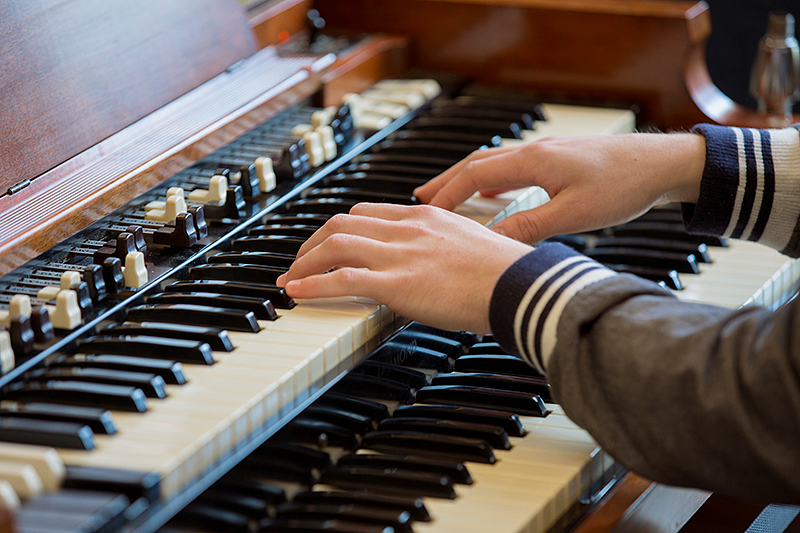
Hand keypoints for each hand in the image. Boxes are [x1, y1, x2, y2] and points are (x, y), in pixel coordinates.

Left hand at [276, 203, 532, 332]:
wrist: (522, 286)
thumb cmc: (507, 273)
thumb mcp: (470, 245)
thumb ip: (444, 248)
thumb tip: (434, 264)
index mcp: (426, 217)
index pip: (368, 213)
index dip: (340, 228)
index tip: (328, 243)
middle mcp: (408, 229)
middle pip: (343, 222)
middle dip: (313, 241)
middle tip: (301, 260)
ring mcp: (401, 254)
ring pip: (335, 245)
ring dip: (305, 261)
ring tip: (291, 278)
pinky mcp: (398, 284)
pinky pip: (342, 279)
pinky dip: (313, 283)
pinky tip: (298, 291)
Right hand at [414, 133, 705, 243]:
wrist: (662, 164)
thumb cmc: (624, 184)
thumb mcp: (574, 213)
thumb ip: (530, 227)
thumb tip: (493, 242)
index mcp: (533, 160)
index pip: (475, 174)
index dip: (447, 194)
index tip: (426, 210)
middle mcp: (535, 152)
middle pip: (477, 163)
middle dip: (446, 182)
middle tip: (421, 198)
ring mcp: (546, 154)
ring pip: (494, 165)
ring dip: (467, 181)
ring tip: (447, 197)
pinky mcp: (558, 161)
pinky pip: (512, 169)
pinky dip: (491, 182)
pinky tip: (493, 195)